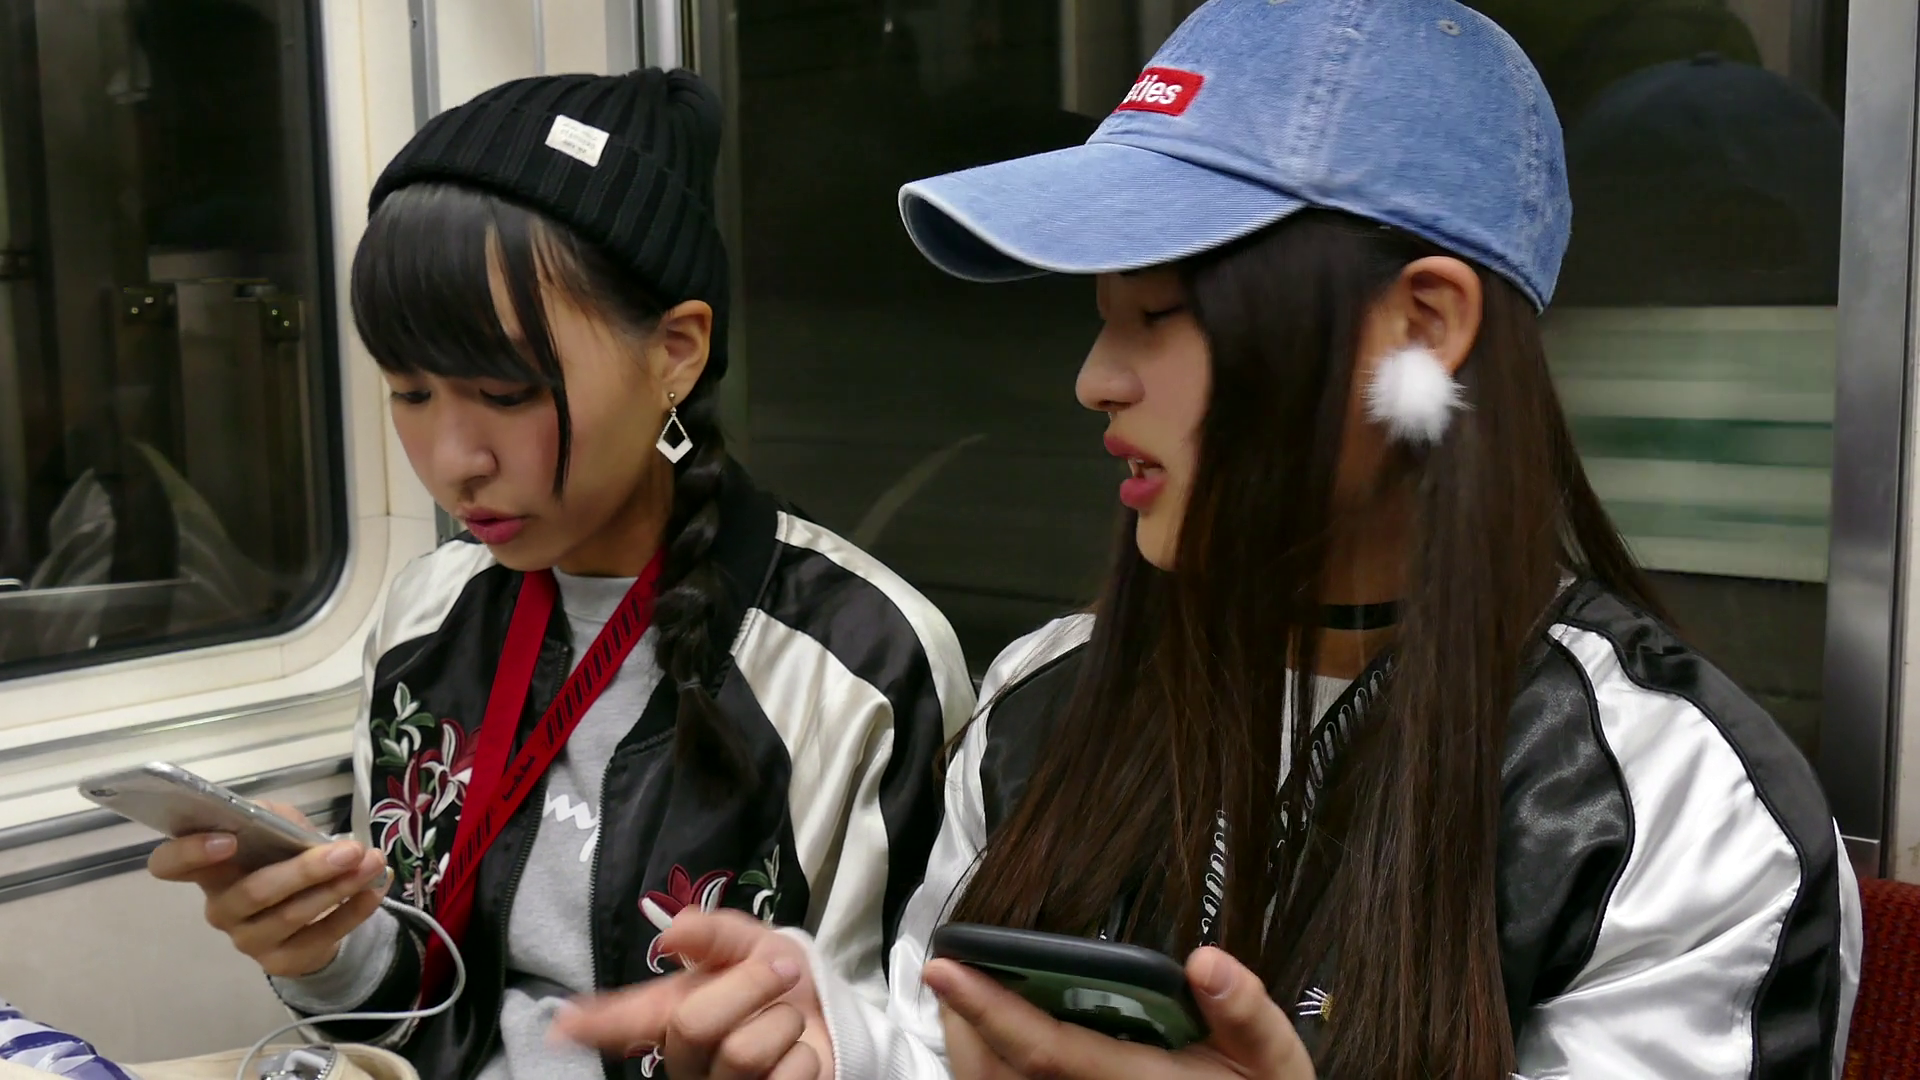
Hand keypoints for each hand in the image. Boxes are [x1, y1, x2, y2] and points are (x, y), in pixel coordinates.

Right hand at [147, 801, 387, 977]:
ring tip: (372, 863)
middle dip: (306, 869)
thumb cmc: (280, 859)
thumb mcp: (276, 829)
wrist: (307, 913)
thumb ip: (273, 819)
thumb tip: (283, 823)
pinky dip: (354, 911)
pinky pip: (320, 937)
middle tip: (350, 850)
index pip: (170, 865)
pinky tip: (375, 889)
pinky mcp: (280, 961)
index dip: (190, 853)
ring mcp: (248, 939)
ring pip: (292, 914)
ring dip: (339, 886)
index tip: (229, 840)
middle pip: (255, 892)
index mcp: (209, 869)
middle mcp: (221, 908)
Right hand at [553, 909, 830, 1079]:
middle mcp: (685, 1058)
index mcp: (672, 1013)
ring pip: (742, 1053)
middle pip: (693, 1024)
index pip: (623, 1019)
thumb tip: (673, 933)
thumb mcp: (749, 944)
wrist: (826, 1015)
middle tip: (780, 973)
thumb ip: (715, 933)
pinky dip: (804, 1057)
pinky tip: (796, 1058)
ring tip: (785, 1021)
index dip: (593, 1022)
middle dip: (750, 984)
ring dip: (783, 1022)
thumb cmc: (775, 981)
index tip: (561, 1026)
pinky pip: (786, 1078)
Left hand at [925, 945, 1315, 1079]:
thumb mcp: (1271, 1061)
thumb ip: (1245, 1012)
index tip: (944, 965)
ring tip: (966, 991)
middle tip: (953, 962)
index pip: (1042, 1049)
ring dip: (968, 1041)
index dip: (987, 1008)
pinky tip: (998, 1032)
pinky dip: (989, 1064)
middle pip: (992, 1073)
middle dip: (962, 1018)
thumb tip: (1208, 962)